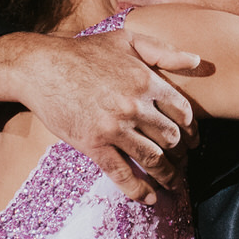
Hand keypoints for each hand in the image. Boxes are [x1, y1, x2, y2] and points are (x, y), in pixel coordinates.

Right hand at [0, 31, 201, 203]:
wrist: (40, 67)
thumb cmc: (83, 51)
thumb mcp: (127, 40)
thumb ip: (164, 51)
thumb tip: (198, 60)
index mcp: (146, 81)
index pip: (182, 113)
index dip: (191, 131)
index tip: (192, 142)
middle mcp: (134, 105)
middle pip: (171, 139)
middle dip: (181, 155)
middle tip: (183, 164)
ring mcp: (113, 127)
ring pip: (152, 159)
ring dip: (167, 175)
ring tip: (173, 183)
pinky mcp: (92, 144)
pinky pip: (121, 173)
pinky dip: (138, 190)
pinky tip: (150, 199)